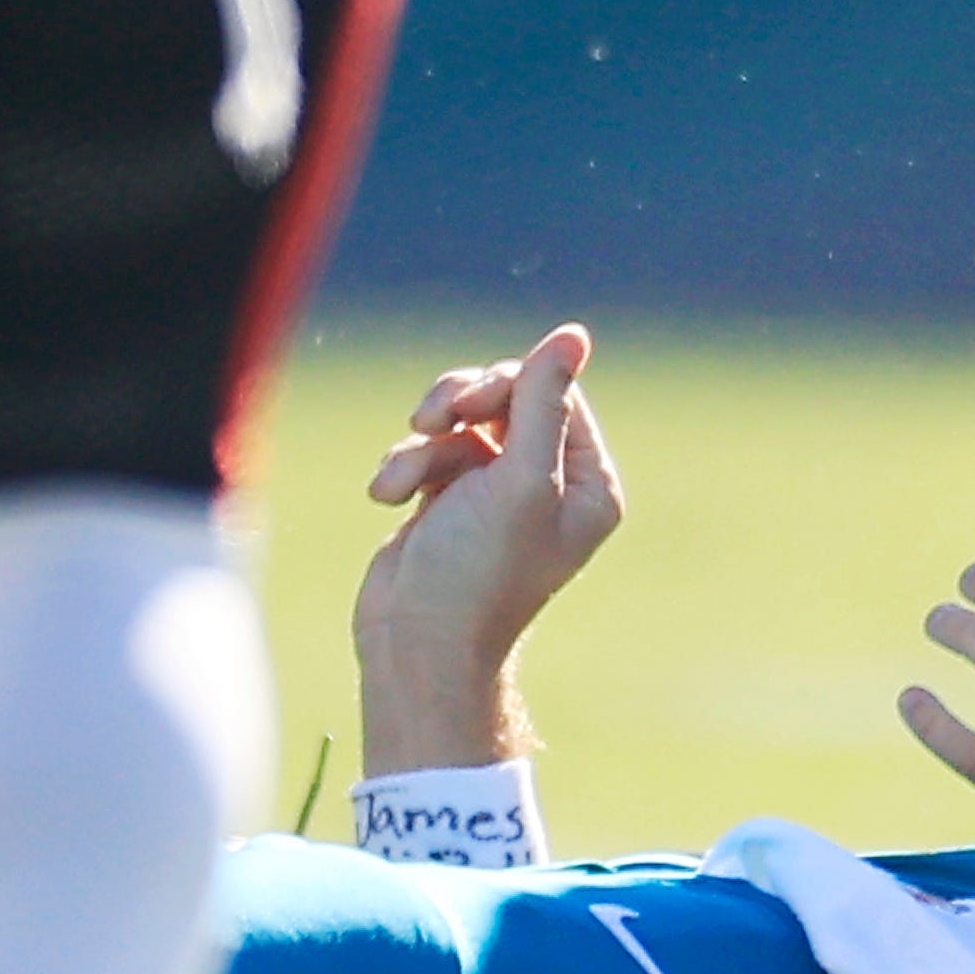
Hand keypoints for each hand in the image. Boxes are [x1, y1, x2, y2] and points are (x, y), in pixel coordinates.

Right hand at [351, 323, 625, 774]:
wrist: (415, 640)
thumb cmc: (478, 570)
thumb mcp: (520, 478)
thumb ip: (543, 401)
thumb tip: (573, 333)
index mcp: (586, 484)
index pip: (555, 393)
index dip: (510, 385)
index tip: (473, 405)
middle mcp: (547, 485)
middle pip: (506, 395)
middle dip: (462, 401)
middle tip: (433, 419)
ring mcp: (495, 493)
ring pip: (458, 419)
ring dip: (425, 442)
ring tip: (402, 476)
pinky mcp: (448, 500)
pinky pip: (427, 450)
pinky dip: (404, 467)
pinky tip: (388, 498)